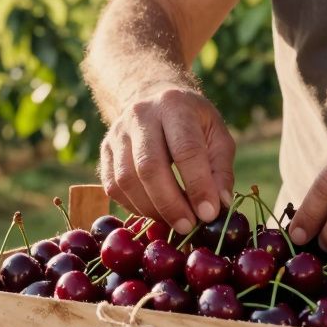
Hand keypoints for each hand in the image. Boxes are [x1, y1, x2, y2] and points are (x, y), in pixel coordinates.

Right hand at [98, 84, 235, 234]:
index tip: (209, 214)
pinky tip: (155, 212)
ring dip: (152, 209)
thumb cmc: (193, 123)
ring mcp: (117, 133)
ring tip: (174, 222)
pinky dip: (134, 207)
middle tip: (188, 227)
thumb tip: (220, 206)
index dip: (198, 185)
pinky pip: (113, 187)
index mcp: (174, 105)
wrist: (155, 99)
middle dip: (170, 203)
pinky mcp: (104, 151)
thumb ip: (221, 170)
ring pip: (126, 180)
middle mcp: (140, 115)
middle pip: (149, 166)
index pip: (185, 150)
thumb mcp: (217, 136)